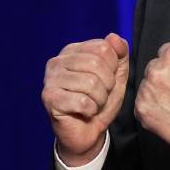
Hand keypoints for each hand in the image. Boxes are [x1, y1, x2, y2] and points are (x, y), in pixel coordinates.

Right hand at [42, 32, 128, 165]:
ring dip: (100, 99)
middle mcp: (58, 61)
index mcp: (73, 51)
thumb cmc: (100, 101)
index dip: (113, 67)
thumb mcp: (116, 76)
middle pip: (96, 64)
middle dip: (107, 84)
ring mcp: (50, 79)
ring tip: (93, 104)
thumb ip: (120, 54)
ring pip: (91, 83)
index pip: (103, 47)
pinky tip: (85, 112)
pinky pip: (82, 101)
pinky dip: (91, 110)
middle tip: (100, 95)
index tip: (106, 80)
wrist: (86, 132)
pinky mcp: (49, 98)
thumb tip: (114, 37)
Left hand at [134, 43, 169, 163]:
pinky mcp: (141, 109)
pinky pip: (142, 103)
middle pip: (153, 67)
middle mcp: (155, 70)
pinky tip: (166, 112)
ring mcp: (146, 90)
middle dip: (163, 76)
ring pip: (147, 85)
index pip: (165, 50)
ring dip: (156, 91)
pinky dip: (152, 107)